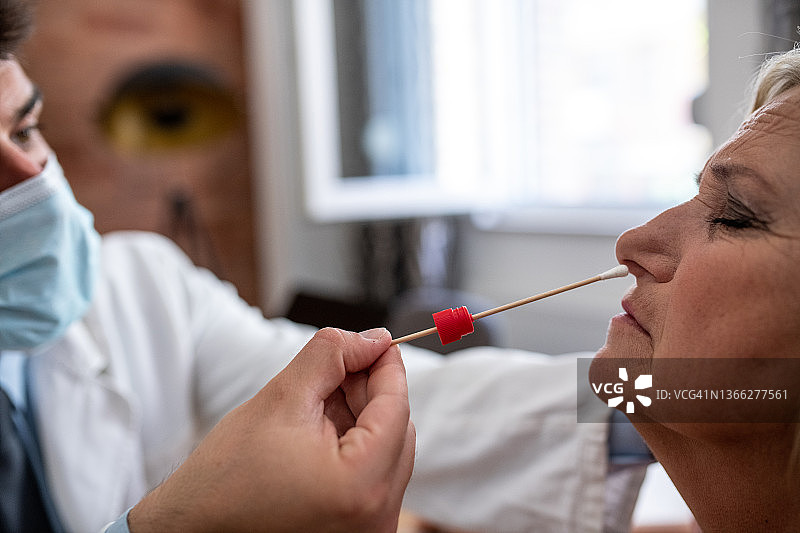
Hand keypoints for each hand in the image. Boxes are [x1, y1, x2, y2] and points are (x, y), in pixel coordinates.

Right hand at [128, 328, 414, 531]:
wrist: (192, 529)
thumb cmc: (226, 476)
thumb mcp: (281, 398)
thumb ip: (332, 357)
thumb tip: (374, 338)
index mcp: (361, 485)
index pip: (396, 408)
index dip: (387, 366)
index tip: (376, 338)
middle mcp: (377, 517)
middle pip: (397, 431)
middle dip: (371, 390)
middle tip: (343, 362)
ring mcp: (369, 529)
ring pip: (386, 452)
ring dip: (361, 416)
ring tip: (321, 397)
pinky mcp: (357, 532)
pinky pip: (372, 476)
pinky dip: (354, 444)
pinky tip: (322, 427)